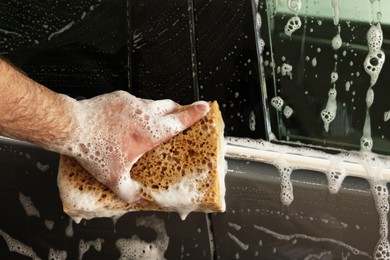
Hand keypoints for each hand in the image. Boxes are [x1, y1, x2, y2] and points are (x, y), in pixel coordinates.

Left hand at [65, 91, 209, 203]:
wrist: (73, 127)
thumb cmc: (94, 150)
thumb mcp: (113, 178)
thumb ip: (129, 192)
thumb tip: (138, 199)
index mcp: (150, 133)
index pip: (180, 121)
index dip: (195, 114)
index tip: (205, 107)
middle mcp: (144, 114)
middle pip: (170, 106)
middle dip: (179, 109)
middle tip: (181, 114)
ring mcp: (132, 103)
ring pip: (153, 102)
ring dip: (157, 110)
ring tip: (151, 121)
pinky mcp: (119, 97)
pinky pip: (134, 100)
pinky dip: (137, 108)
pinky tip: (127, 119)